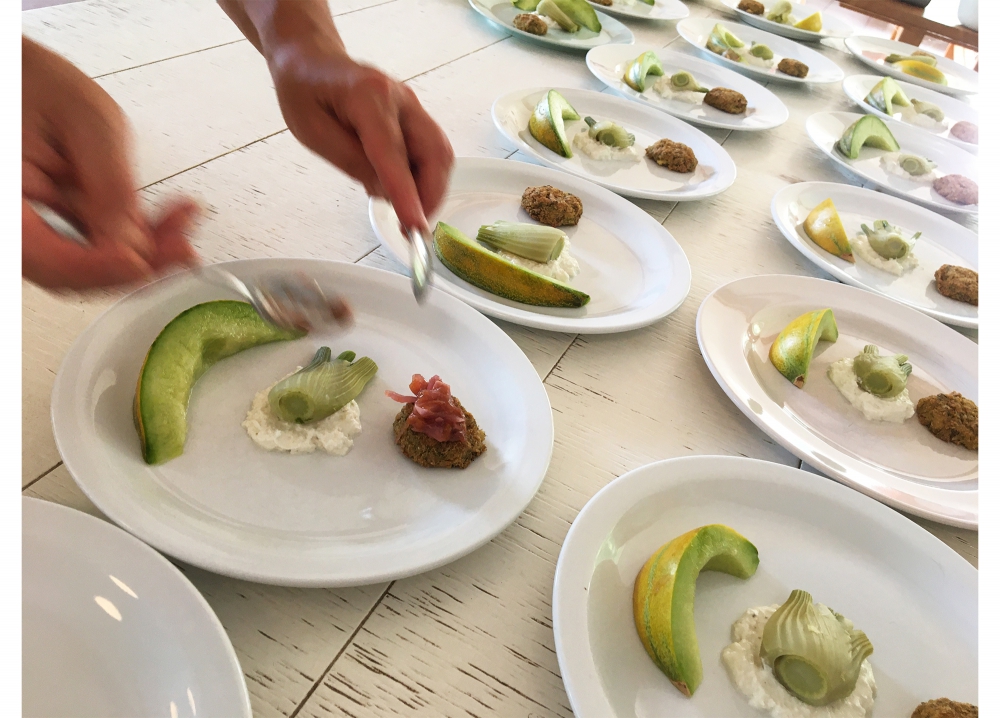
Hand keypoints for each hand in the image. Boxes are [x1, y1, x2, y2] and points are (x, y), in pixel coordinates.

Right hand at [22, 37, 199, 289]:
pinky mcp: (58, 221)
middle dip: (135, 264)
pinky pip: (96, 243)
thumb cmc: (34, 79)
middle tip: (181, 248)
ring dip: (144, 251)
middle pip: (72, 272)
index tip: (141, 262)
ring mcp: (35, 226)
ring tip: (181, 224)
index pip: (48, 261)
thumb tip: (133, 243)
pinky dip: (135, 236)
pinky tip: (170, 221)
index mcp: (4, 201)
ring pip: (90, 263)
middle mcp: (15, 223)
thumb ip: (109, 185)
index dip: (100, 269)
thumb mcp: (85, 122)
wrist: (18, 70)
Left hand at [267, 42, 453, 231]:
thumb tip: (387, 192)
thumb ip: (351, 162)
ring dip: (432, 189)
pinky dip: (426, 178)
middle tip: (412, 227)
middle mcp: (400, 99)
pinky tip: (405, 191)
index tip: (415, 226)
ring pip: (440, 155)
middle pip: (435, 153)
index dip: (406, 193)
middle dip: (430, 195)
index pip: (393, 154)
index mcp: (368, 97)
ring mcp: (413, 107)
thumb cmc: (305, 91)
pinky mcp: (416, 117)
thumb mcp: (312, 132)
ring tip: (408, 212)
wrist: (312, 59)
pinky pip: (433, 152)